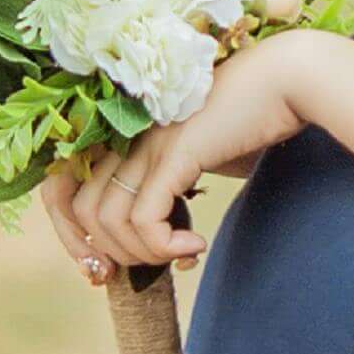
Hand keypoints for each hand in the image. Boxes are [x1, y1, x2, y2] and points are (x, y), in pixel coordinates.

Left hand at [41, 31, 332, 285]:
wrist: (289, 81)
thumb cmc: (252, 120)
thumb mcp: (201, 161)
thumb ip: (176, 195)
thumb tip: (177, 250)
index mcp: (124, 133)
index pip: (65, 190)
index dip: (75, 236)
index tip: (105, 269)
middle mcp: (126, 134)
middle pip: (79, 211)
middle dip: (105, 253)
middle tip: (146, 273)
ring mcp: (148, 141)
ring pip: (109, 220)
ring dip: (143, 254)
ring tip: (179, 256)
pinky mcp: (176, 151)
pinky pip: (146, 218)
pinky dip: (165, 246)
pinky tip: (196, 247)